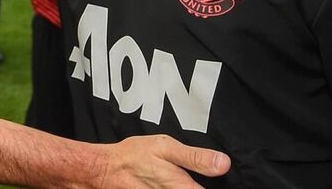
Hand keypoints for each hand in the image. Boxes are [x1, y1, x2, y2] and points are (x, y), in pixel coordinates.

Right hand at [97, 135, 229, 187]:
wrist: (105, 169)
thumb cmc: (134, 156)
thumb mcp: (165, 147)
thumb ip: (195, 158)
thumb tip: (224, 164)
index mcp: (183, 188)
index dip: (219, 187)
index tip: (226, 184)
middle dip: (198, 186)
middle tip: (197, 176)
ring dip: (188, 186)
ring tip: (181, 178)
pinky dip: (178, 188)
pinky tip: (174, 181)